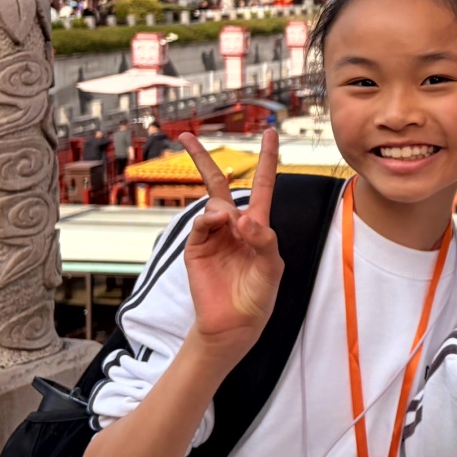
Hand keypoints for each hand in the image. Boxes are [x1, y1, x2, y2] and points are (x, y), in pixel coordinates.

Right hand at [178, 127, 282, 372]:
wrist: (234, 324)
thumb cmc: (258, 295)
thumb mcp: (272, 267)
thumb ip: (264, 240)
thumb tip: (242, 219)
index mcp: (258, 225)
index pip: (262, 185)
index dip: (267, 159)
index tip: (270, 133)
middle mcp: (233, 225)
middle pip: (218, 183)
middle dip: (201, 159)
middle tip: (185, 136)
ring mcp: (213, 235)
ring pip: (212, 204)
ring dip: (222, 209)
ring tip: (231, 226)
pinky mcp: (196, 248)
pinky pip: (200, 224)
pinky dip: (209, 219)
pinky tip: (218, 224)